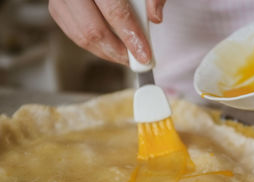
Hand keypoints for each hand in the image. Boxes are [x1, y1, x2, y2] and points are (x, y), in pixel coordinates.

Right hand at [48, 0, 165, 65]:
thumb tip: (155, 17)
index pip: (114, 11)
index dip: (131, 37)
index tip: (145, 55)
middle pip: (93, 29)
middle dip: (118, 52)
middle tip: (137, 61)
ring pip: (81, 36)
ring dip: (107, 53)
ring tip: (126, 56)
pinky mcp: (57, 6)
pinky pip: (74, 34)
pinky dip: (95, 46)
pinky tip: (111, 46)